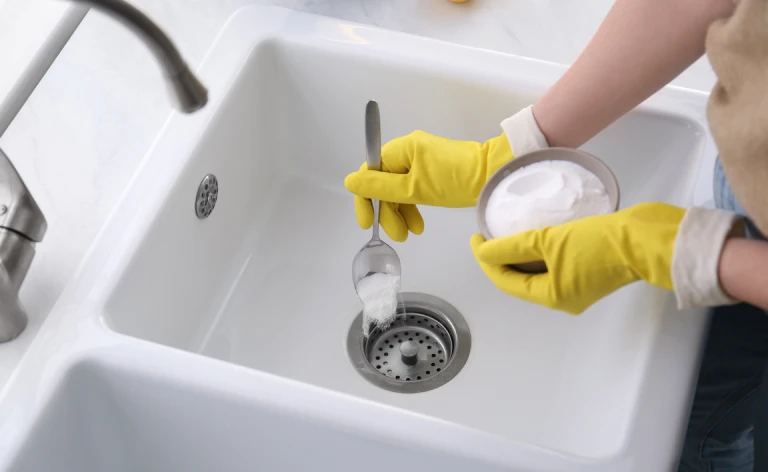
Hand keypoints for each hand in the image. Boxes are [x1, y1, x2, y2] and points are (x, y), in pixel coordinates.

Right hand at [344, 107, 547, 240]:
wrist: (493, 175)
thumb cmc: (454, 180)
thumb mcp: (414, 189)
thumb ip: (380, 187)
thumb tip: (350, 181)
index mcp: (400, 149)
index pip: (370, 173)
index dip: (365, 199)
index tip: (367, 223)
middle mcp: (407, 151)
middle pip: (384, 183)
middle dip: (387, 212)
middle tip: (398, 236)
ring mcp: (420, 161)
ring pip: (398, 190)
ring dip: (400, 213)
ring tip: (410, 234)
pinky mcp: (432, 171)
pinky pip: (412, 189)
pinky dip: (412, 207)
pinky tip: (418, 224)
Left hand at [470, 203, 740, 313]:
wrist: (646, 239)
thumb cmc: (599, 243)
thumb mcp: (549, 241)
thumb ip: (512, 246)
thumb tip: (484, 250)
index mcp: (553, 296)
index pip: (507, 282)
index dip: (486, 260)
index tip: (475, 237)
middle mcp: (564, 298)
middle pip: (521, 280)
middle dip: (501, 259)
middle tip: (487, 235)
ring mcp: (578, 287)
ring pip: (537, 273)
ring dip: (520, 255)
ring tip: (505, 233)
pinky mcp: (590, 272)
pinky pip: (554, 265)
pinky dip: (540, 253)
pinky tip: (534, 234)